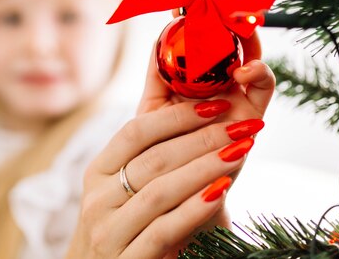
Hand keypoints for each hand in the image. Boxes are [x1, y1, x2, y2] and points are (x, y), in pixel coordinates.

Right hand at [65, 32, 274, 258]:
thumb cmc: (123, 226)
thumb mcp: (123, 187)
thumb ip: (148, 157)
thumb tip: (189, 112)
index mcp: (97, 170)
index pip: (135, 131)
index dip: (176, 116)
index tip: (216, 105)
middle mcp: (98, 198)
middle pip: (154, 159)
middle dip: (204, 139)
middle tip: (241, 127)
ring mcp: (108, 231)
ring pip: (161, 191)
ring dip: (206, 169)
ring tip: (240, 152)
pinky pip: (165, 230)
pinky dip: (195, 209)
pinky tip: (222, 192)